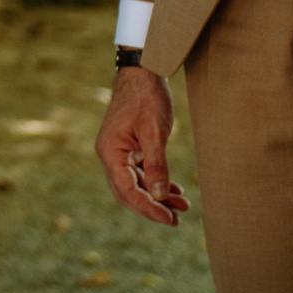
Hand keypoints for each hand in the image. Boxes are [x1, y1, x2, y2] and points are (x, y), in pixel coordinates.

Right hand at [93, 67, 189, 226]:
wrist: (143, 71)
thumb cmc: (147, 98)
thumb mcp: (155, 132)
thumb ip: (156, 165)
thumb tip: (158, 196)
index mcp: (110, 153)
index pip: (127, 190)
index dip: (148, 208)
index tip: (169, 219)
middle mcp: (109, 155)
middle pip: (127, 192)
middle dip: (152, 207)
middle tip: (175, 220)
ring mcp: (117, 151)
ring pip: (135, 184)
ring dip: (157, 196)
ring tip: (182, 207)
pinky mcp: (128, 147)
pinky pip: (139, 172)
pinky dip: (155, 182)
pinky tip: (174, 190)